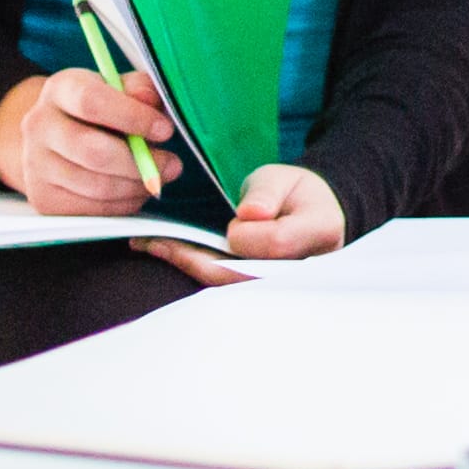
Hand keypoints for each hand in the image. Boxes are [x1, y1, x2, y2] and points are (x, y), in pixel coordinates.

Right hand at [0, 65, 184, 214]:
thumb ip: (139, 89)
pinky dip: (123, 204)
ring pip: (96, 186)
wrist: (56, 139)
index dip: (133, 117)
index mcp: (60, 89)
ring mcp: (36, 165)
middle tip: (172, 165)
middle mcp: (40, 125)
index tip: (165, 129)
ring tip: (157, 178)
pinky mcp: (43, 199)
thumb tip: (150, 101)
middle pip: (94, 152)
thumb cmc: (100, 109)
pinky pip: (91, 209)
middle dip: (141, 163)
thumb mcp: (119, 88)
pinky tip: (134, 191)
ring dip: (136, 186)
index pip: (92, 102)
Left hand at [142, 162, 346, 280]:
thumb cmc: (296, 193)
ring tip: (150, 244)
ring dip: (186, 264)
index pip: (275, 244)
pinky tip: (164, 251)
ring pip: (226, 284)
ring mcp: (276, 286)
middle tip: (155, 241)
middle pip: (244, 275)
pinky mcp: (252, 290)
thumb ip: (267, 193)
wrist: (308, 216)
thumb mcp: (284, 178)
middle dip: (194, 258)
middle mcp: (301, 269)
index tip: (240, 216)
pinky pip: (220, 285)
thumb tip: (249, 215)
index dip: (249, 234)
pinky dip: (191, 268)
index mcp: (318, 232)